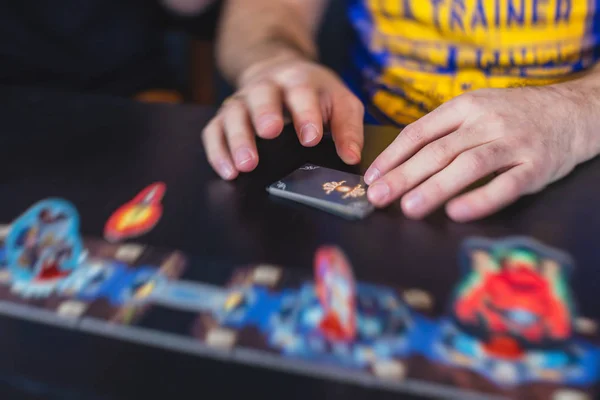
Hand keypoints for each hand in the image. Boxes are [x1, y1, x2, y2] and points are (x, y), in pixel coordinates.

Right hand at [202, 57, 364, 179]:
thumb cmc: (315, 94)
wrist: (279, 72)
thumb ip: (348, 127)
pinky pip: (213, 131)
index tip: (311, 137)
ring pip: (233, 113)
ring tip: (247, 164)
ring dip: (238, 138)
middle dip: (265, 113)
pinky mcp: (225, 116)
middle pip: (261, 95)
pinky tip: (228, 170)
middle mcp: (266, 86)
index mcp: (298, 80)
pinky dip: (217, 151)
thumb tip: (351, 156)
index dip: (306, 113)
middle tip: (270, 132)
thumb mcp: (340, 102)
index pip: (302, 91)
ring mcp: (242, 100)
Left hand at [364, 85, 591, 221]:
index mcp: (466, 106)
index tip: (371, 178)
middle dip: (403, 176)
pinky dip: (480, 200)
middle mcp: (487, 122)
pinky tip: (456, 213)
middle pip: (438, 151)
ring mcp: (513, 143)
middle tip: (378, 197)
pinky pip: (505, 186)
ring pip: (468, 166)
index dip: (392, 156)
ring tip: (409, 208)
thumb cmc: (514, 115)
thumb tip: (399, 162)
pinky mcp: (536, 167)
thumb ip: (444, 130)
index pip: (419, 132)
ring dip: (434, 188)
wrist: (575, 111)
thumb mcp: (478, 109)